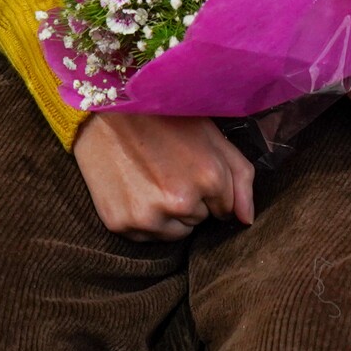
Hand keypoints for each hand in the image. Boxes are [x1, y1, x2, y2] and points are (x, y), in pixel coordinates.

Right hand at [72, 111, 255, 240]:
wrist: (104, 112)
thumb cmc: (164, 118)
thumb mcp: (211, 135)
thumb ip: (241, 177)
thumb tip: (247, 220)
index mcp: (210, 177)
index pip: (225, 209)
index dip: (209, 188)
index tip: (189, 167)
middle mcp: (181, 202)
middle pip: (199, 221)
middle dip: (190, 200)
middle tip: (167, 169)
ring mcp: (149, 216)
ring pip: (175, 234)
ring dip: (168, 215)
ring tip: (151, 180)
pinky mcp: (121, 225)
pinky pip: (146, 237)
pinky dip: (144, 221)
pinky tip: (135, 190)